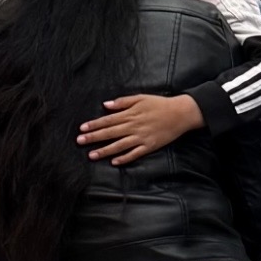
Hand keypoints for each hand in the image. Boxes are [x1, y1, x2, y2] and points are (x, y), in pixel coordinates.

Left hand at [76, 94, 203, 164]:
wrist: (180, 113)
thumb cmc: (159, 104)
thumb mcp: (140, 98)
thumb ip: (122, 102)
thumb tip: (106, 105)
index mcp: (130, 114)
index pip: (107, 120)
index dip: (93, 125)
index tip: (81, 128)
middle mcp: (133, 127)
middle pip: (109, 133)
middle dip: (93, 138)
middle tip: (79, 142)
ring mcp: (141, 138)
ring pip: (119, 145)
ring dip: (104, 151)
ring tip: (91, 155)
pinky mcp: (149, 146)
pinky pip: (135, 154)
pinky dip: (124, 158)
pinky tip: (114, 162)